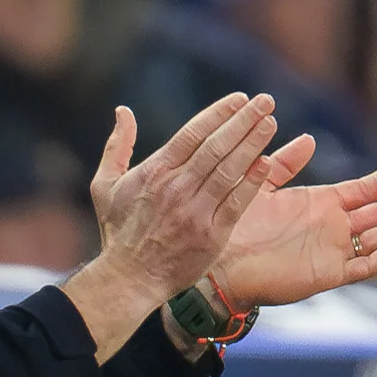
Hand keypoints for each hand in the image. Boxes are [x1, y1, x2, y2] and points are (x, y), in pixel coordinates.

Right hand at [63, 93, 278, 361]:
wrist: (129, 279)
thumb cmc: (118, 231)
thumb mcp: (106, 185)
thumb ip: (116, 146)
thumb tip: (123, 111)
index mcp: (154, 172)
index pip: (192, 133)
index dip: (218, 113)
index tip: (239, 98)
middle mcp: (176, 188)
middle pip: (216, 146)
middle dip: (243, 120)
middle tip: (265, 101)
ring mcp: (195, 212)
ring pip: (229, 170)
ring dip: (252, 144)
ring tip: (270, 122)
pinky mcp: (211, 235)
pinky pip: (236, 203)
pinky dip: (251, 181)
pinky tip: (266, 162)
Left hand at [212, 134, 376, 307]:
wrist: (221, 262)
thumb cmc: (237, 225)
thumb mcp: (262, 184)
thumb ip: (285, 163)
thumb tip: (309, 138)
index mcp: (323, 204)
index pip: (366, 189)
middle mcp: (334, 227)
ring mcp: (335, 250)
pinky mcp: (331, 273)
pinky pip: (366, 264)